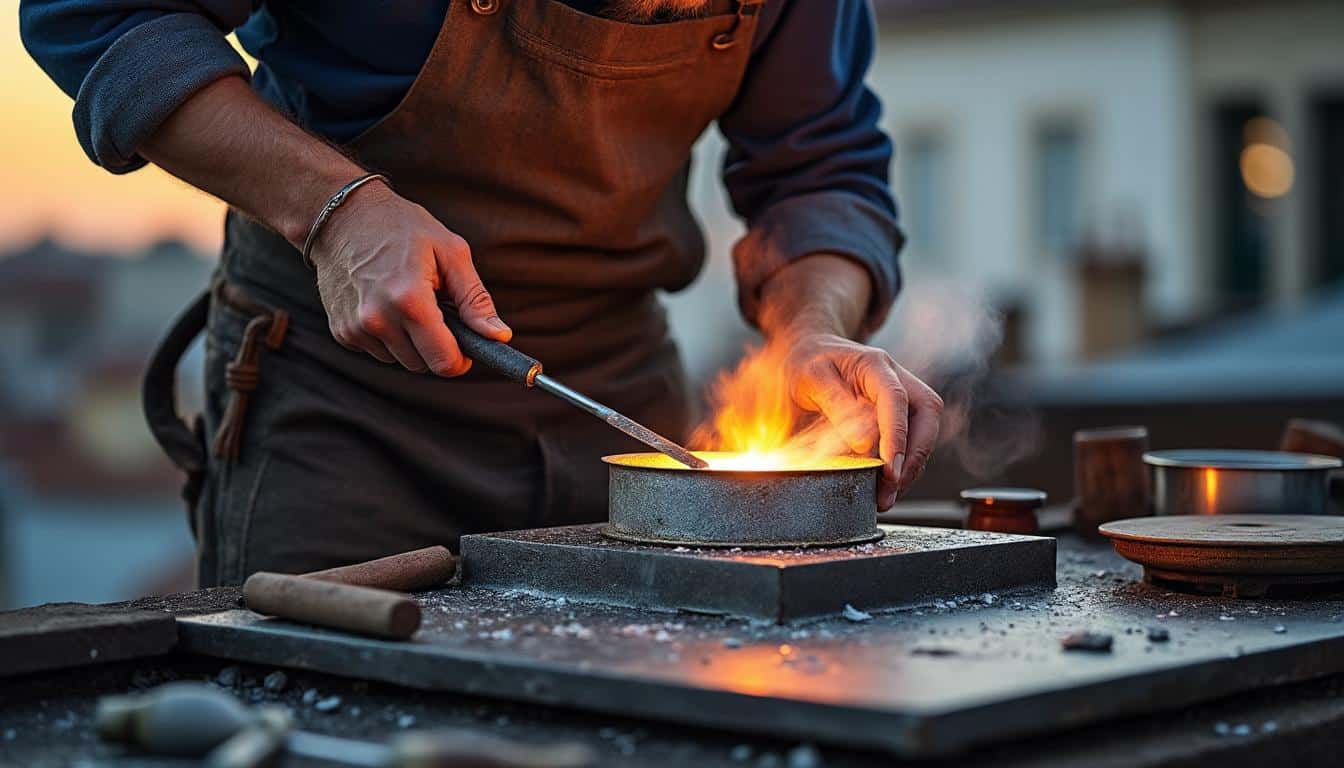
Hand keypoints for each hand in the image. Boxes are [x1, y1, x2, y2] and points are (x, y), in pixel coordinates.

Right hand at [309, 181, 509, 374]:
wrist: (343, 215)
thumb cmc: (402, 228)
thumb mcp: (450, 253)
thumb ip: (476, 300)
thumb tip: (500, 337)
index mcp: (410, 300)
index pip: (444, 362)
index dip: (461, 360)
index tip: (466, 345)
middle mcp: (377, 320)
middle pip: (423, 365)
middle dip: (436, 346)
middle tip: (437, 311)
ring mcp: (355, 328)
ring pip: (401, 360)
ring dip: (412, 342)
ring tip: (408, 301)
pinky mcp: (341, 331)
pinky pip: (378, 351)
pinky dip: (388, 336)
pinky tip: (386, 304)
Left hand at [782, 333, 942, 508]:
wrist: (806, 353)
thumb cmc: (807, 363)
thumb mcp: (811, 378)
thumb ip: (836, 405)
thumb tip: (865, 442)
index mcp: (875, 365)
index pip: (896, 399)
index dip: (897, 437)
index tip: (891, 470)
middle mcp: (896, 378)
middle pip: (926, 416)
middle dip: (915, 457)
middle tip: (892, 488)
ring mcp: (900, 396)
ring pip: (923, 431)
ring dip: (910, 466)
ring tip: (886, 496)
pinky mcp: (896, 415)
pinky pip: (910, 440)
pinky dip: (902, 464)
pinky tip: (885, 485)